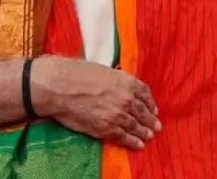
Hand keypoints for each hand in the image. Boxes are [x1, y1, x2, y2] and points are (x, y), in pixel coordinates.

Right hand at [29, 56, 160, 150]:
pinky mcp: (106, 128)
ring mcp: (118, 114)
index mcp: (127, 81)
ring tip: (149, 136)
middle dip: (150, 120)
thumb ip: (116, 81)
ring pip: (135, 125)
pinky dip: (132, 142)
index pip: (145, 94)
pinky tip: (138, 145)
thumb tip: (119, 87)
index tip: (153, 109)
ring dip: (144, 132)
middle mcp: (127, 98)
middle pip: (143, 111)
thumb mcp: (104, 71)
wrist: (60, 87)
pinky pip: (123, 137)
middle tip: (156, 126)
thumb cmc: (77, 74)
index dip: (150, 103)